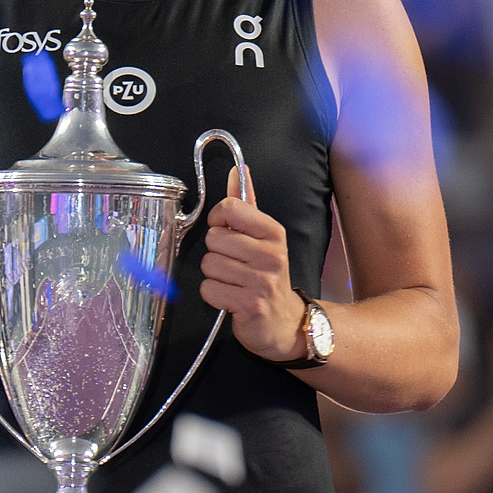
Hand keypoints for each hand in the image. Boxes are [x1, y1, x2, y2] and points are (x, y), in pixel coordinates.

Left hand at [199, 165, 307, 362]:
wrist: (284, 321)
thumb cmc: (267, 274)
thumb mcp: (262, 236)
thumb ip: (246, 204)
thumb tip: (238, 171)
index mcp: (273, 232)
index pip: (228, 208)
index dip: (218, 221)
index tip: (227, 232)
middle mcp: (271, 255)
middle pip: (213, 238)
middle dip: (216, 253)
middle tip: (234, 264)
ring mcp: (262, 282)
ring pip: (208, 265)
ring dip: (215, 276)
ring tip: (234, 282)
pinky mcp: (250, 305)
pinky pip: (209, 290)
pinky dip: (214, 295)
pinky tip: (231, 297)